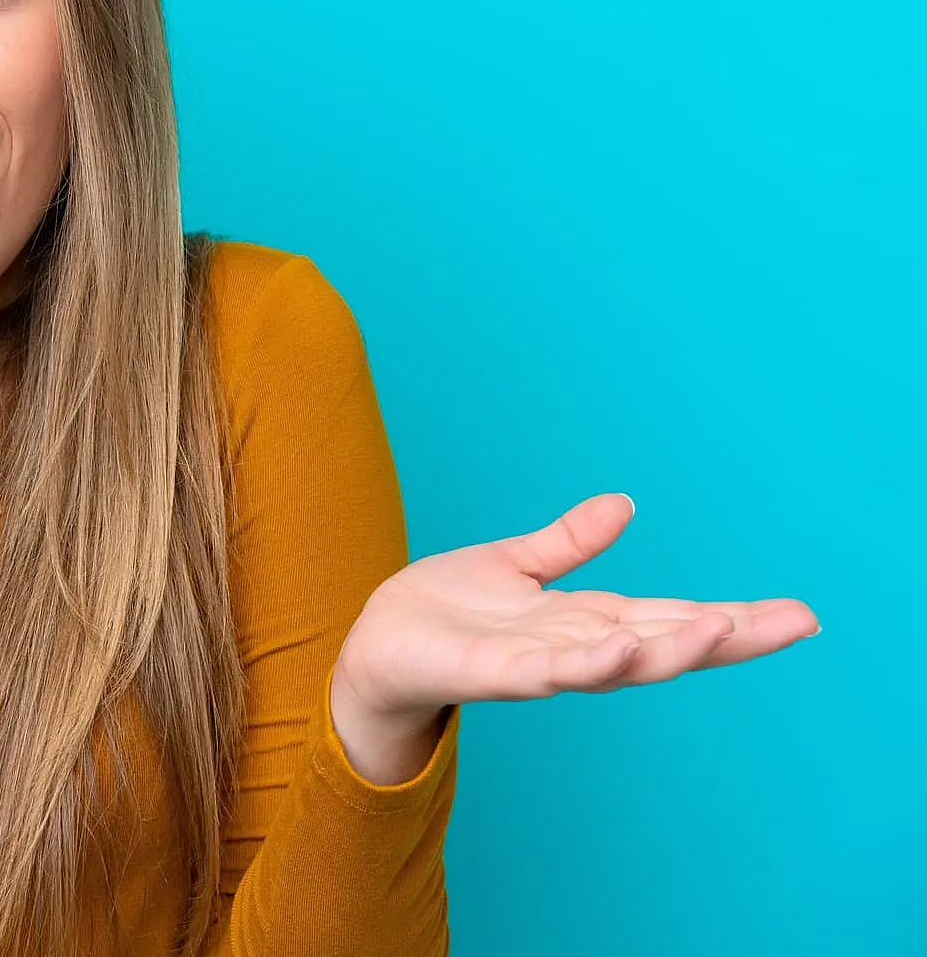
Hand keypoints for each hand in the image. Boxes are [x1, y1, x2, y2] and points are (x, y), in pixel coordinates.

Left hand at [335, 492, 820, 722]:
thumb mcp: (515, 565)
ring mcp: (537, 664)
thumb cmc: (444, 613)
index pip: (673, 616)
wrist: (376, 646)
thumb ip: (568, 543)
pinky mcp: (491, 672)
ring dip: (669, 650)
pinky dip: (586, 663)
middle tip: (796, 622)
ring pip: (617, 662)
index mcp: (586, 621)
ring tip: (722, 629)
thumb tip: (624, 504)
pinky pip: (545, 671)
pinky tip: (620, 649)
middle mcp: (575, 649)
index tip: (800, 614)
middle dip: (728, 635)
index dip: (734, 617)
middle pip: (664, 642)